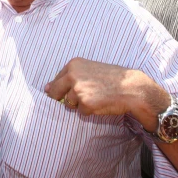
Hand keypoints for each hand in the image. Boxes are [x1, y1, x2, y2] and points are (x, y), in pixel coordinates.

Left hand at [44, 57, 169, 131]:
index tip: (70, 91)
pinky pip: (81, 112)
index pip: (56, 80)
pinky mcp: (85, 103)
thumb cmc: (113, 78)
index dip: (60, 89)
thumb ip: (70, 76)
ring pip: (69, 104)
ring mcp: (78, 90)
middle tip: (82, 97)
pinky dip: (90, 111)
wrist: (132, 88)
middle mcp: (72, 75)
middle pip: (55, 93)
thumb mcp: (90, 69)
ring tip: (97, 98)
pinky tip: (101, 104)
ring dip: (80, 104)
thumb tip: (46, 88)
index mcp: (73, 64)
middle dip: (63, 98)